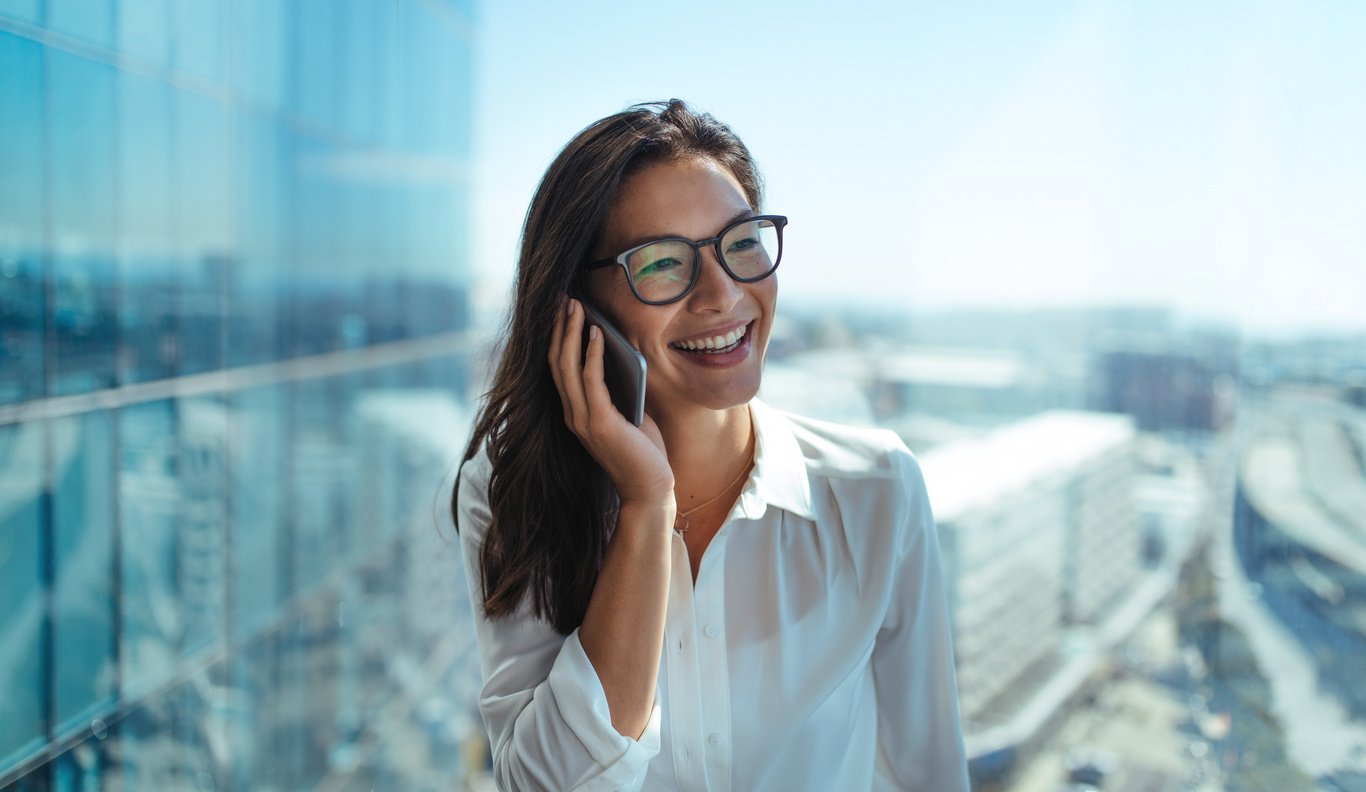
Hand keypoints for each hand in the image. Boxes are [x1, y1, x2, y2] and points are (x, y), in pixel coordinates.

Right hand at [548, 298, 674, 506]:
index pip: (558, 368)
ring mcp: (582, 420)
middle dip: (560, 328)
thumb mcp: (627, 410)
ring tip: (576, 306)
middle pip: (557, 362)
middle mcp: (572, 415)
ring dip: (571, 333)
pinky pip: (591, 381)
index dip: (558, 337)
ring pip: (568, 367)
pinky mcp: (599, 423)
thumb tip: (617, 350)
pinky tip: (596, 332)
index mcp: (575, 412)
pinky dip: (592, 354)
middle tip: (564, 298)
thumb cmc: (643, 449)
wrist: (650, 487)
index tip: (562, 310)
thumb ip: (617, 386)